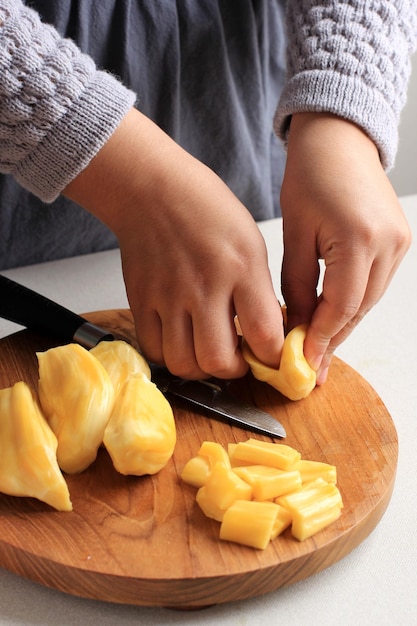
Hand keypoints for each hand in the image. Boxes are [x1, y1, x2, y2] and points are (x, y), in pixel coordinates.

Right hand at [64, 108, 283, 378]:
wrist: (152, 190)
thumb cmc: (207, 210)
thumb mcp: (251, 244)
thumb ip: (259, 292)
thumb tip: (266, 335)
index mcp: (241, 269)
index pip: (264, 336)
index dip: (273, 358)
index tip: (272, 357)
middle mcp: (204, 287)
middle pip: (218, 361)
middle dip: (236, 371)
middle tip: (239, 359)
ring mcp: (168, 297)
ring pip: (183, 364)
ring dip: (202, 369)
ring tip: (209, 353)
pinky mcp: (140, 301)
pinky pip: (153, 350)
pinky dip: (170, 356)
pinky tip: (181, 342)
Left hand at [280, 113, 410, 382]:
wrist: (339, 140)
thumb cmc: (310, 176)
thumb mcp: (294, 234)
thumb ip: (296, 285)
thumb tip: (298, 324)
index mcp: (358, 239)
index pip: (340, 306)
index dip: (321, 339)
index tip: (304, 363)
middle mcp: (388, 244)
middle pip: (359, 308)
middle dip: (333, 338)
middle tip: (312, 366)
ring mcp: (399, 242)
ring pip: (368, 300)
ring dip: (343, 322)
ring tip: (318, 345)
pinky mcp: (400, 240)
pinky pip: (375, 283)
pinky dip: (353, 301)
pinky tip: (334, 314)